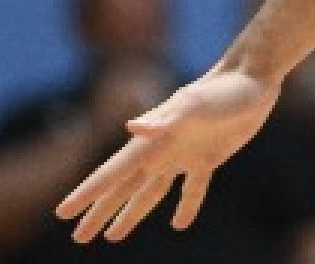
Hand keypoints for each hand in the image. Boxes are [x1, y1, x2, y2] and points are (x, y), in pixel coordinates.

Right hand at [55, 67, 279, 242]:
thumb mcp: (194, 103)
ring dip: (132, 214)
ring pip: (150, 192)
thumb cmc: (221, 89)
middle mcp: (162, 150)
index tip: (62, 213)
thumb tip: (132, 128)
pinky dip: (186, 206)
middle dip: (100, 212)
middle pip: (123, 189)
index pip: (112, 173)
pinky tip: (179, 225)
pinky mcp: (209, 157)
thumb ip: (163, 117)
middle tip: (79, 238)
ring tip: (113, 237)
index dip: (87, 194)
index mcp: (152, 141)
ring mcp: (184, 155)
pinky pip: (193, 189)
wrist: (252, 77)